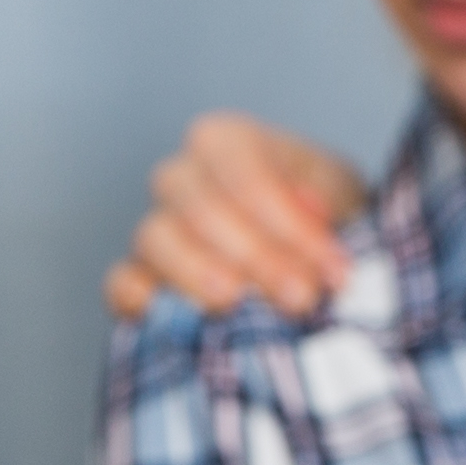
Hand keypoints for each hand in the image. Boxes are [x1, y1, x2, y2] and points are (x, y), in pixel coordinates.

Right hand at [101, 112, 363, 319]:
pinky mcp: (137, 279)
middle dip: (254, 253)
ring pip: (155, 239)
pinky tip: (184, 321)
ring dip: (199, 274)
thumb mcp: (343, 197)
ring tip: (238, 305)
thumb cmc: (324, 220)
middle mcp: (183, 178)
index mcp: (229, 143)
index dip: (287, 220)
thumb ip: (329, 198)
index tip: (333, 269)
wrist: (308, 264)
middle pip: (197, 204)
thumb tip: (311, 210)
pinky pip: (122, 284)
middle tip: (300, 297)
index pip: (241, 167)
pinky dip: (143, 302)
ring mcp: (156, 229)